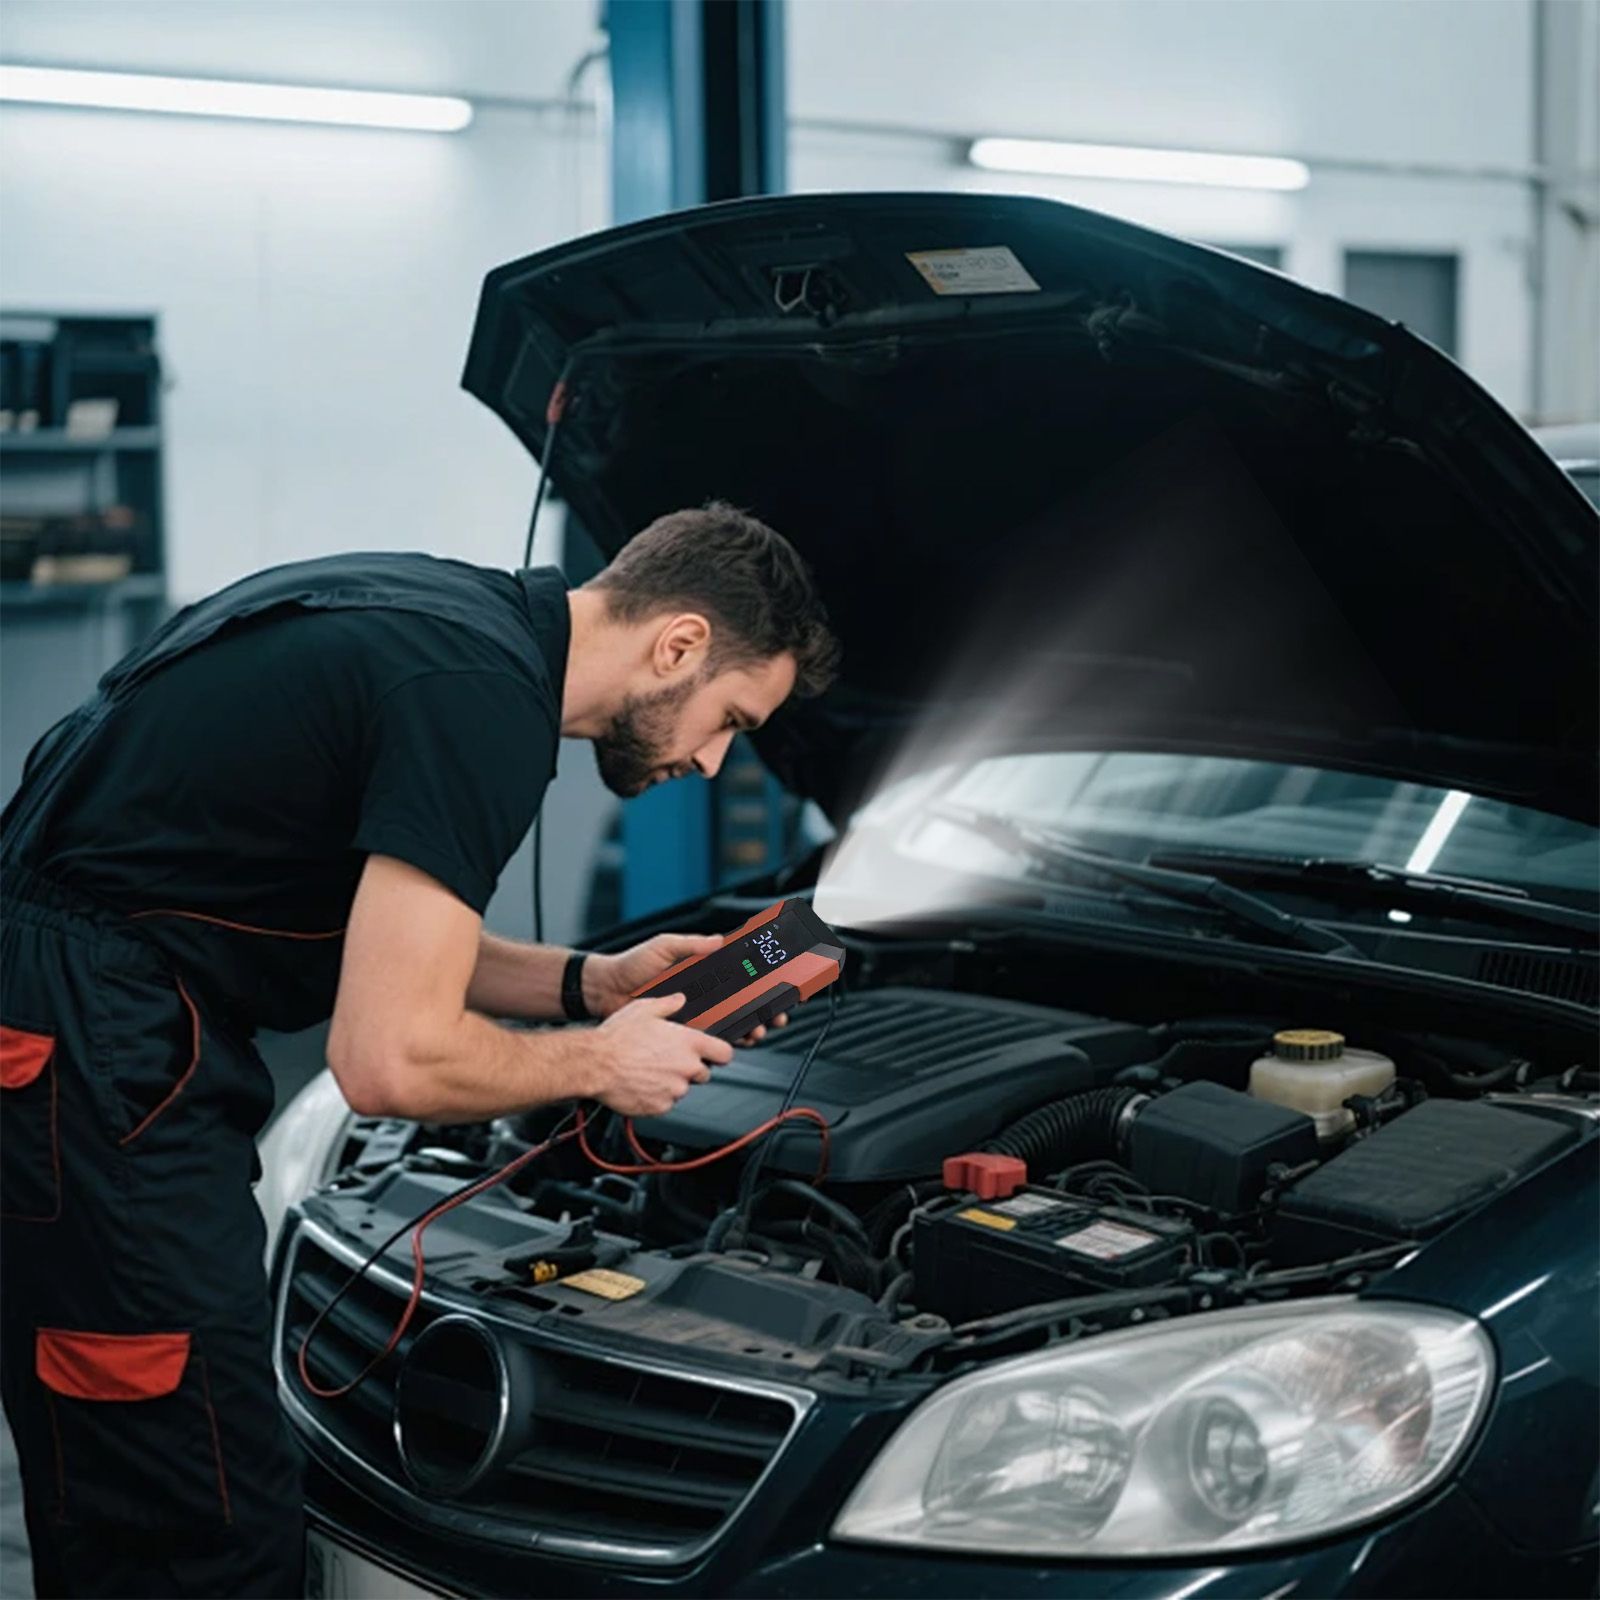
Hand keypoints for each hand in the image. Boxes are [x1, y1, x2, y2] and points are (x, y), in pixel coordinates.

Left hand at [584, 932, 791, 1045]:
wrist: (605, 990)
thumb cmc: (632, 965)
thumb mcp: (664, 946)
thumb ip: (691, 944)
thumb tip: (718, 940)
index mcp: (702, 969)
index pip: (740, 974)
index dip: (762, 979)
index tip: (780, 982)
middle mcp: (704, 991)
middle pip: (744, 1001)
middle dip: (766, 1008)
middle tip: (777, 1012)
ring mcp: (696, 1012)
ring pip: (733, 1021)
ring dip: (752, 1026)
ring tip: (760, 1028)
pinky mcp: (685, 1031)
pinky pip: (711, 1037)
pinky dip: (729, 1040)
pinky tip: (739, 1040)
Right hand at [587, 994, 733, 1116]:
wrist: (595, 1065)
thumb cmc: (618, 1037)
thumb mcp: (644, 1009)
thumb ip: (668, 1004)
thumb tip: (680, 999)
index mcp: (688, 1043)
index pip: (725, 1054)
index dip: (719, 1053)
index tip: (713, 1054)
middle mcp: (686, 1067)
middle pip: (703, 1073)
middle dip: (690, 1068)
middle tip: (667, 1059)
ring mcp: (674, 1090)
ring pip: (681, 1088)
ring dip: (671, 1082)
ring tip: (648, 1070)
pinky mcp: (660, 1107)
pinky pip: (665, 1102)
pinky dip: (656, 1096)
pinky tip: (640, 1083)